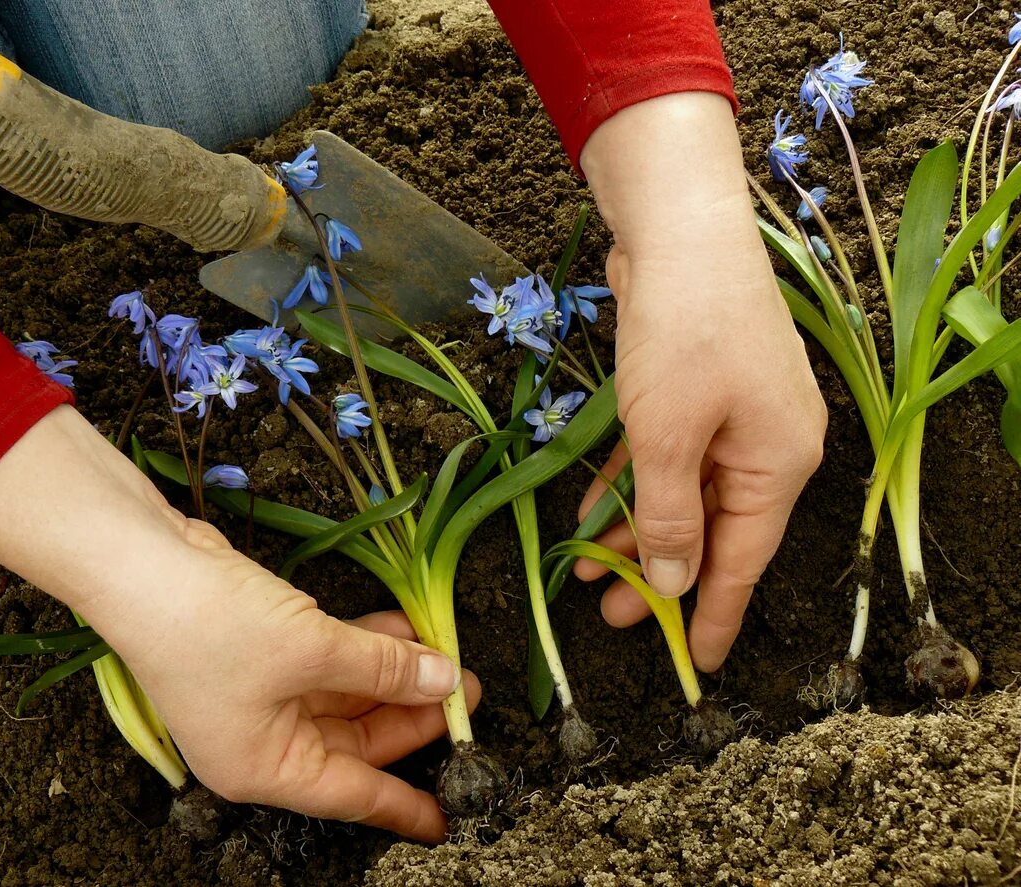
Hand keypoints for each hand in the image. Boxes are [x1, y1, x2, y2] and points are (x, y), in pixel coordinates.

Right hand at [0, 405, 476, 841]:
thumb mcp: (312, 651)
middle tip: (463, 693)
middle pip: (353, 740)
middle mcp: (261, 738)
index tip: (445, 816)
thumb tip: (444, 682)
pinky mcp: (260, 649)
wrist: (141, 563)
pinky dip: (363, 646)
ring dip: (391, 673)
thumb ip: (383, 670)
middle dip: (409, 714)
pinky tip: (403, 626)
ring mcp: (259, 692)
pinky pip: (327, 659)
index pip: (350, 794)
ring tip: (445, 654)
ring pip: (344, 694)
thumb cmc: (214, 627)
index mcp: (264, 767)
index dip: (403, 805)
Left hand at [577, 93, 826, 671]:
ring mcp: (731, 416)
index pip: (745, 560)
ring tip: (588, 571)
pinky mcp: (696, 392)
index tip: (695, 664)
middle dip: (659, 573)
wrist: (679, 228)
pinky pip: (664, 456)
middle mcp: (765, 445)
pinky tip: (589, 513)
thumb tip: (672, 583)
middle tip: (610, 616)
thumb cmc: (681, 333)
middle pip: (711, 529)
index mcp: (777, 463)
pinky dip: (630, 483)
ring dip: (635, 530)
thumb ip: (668, 516)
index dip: (715, 614)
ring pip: (681, 494)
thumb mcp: (667, 436)